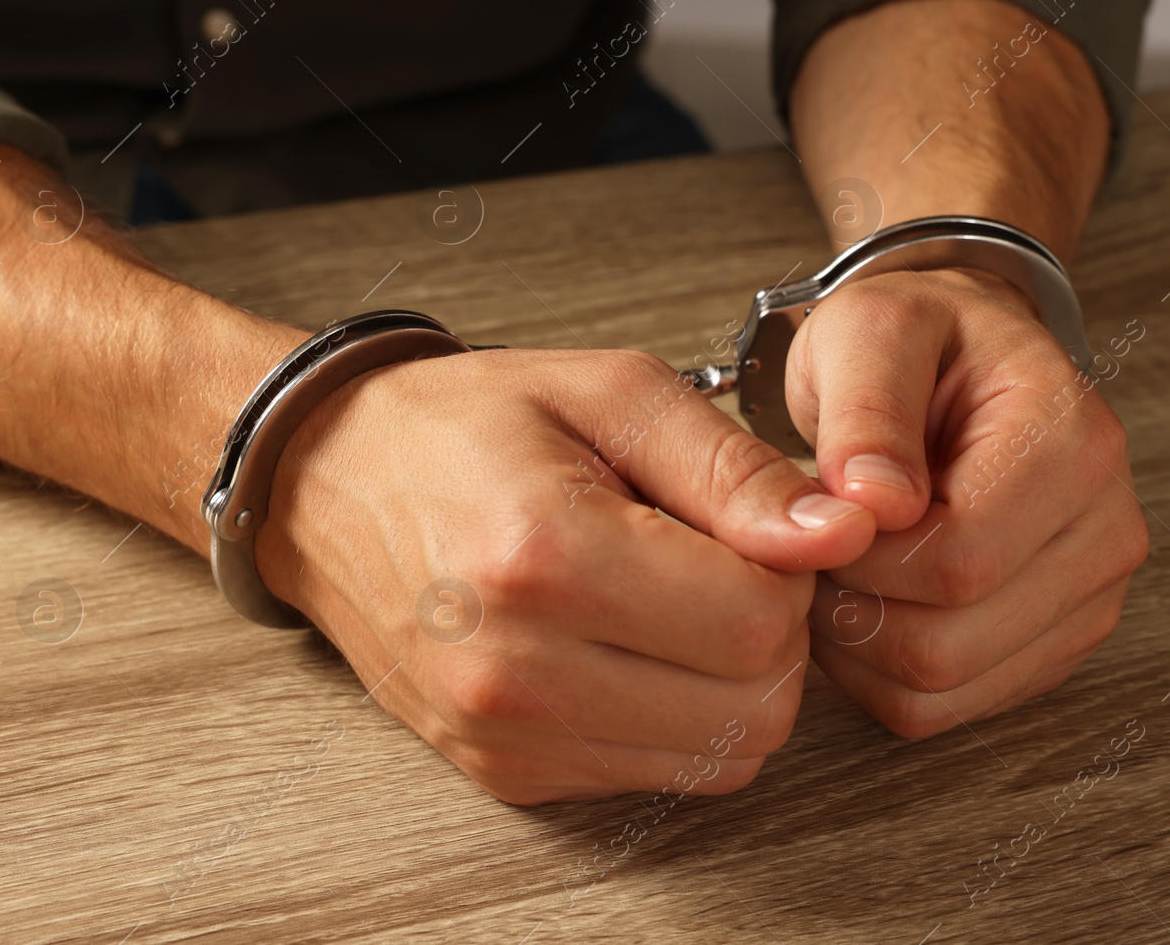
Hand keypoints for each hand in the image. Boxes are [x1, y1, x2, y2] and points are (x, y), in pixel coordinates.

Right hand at [255, 347, 877, 803]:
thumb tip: (841, 533)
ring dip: (732, 680)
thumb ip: (735, 469)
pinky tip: (630, 643)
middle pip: (758, 703)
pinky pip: (662, 774)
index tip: (746, 524)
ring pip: (725, 755)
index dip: (789, 567)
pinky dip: (680, 716)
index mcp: (544, 556)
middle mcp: (516, 669)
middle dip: (771, 629)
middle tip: (713, 560)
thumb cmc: (462, 427)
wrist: (328, 485)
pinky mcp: (507, 772)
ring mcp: (506, 736)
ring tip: (670, 598)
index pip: (761, 619)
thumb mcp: (610, 395)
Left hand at [784, 268, 1148, 737]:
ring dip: (857, 643)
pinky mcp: (1053, 645)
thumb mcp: (872, 331)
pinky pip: (945, 708)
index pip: (957, 561)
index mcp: (1075, 445)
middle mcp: (1106, 531)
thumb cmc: (917, 339)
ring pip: (942, 689)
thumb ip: (868, 412)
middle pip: (948, 642)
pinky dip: (879, 671)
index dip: (858, 557)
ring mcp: (1089, 599)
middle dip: (851, 603)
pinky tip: (866, 596)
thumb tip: (874, 507)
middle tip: (813, 541)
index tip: (814, 511)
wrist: (959, 358)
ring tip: (836, 563)